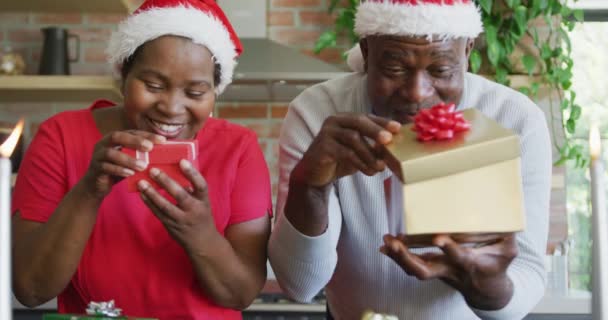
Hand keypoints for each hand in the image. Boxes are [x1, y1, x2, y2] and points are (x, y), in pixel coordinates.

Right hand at [81, 130, 165, 198]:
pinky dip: (119, 170)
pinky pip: (106, 167)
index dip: (147, 135)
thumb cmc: (118, 170)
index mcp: (115, 138)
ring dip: (128, 159)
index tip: (162, 140)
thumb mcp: (131, 160)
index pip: (132, 132)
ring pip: (111, 153)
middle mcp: (104, 143)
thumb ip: (142, 155)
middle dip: (134, 141)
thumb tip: (166, 153)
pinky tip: (130, 174)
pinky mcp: (95, 168)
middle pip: (117, 136)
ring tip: (143, 166)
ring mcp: (97, 155)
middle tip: (150, 147)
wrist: (97, 185)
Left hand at [137, 159, 214, 251]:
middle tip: (153, 170)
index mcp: (204, 201)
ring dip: (152, 193)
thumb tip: (176, 170)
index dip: (192, 173)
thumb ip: (192, 189)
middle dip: (166, 182)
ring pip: (165, 206)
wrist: (202, 242)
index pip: (201, 185)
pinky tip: (142, 194)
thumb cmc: (201, 215)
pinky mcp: (171, 226)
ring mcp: (181, 220)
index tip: (182, 161)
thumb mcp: (203, 202)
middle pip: (180, 195)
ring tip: (141, 182)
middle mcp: (194, 210)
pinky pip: (158, 213)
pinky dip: (149, 203)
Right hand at [291, 114, 400, 186]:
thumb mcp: (357, 151)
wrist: (314, 174)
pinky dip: (360, 162)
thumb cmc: (338, 160)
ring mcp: (326, 133)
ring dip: (369, 153)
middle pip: (358, 121)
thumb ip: (371, 145)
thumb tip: (394, 145)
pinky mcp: (322, 147)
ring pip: (353, 138)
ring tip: (380, 166)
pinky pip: (345, 152)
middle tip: (389, 140)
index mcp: (344, 119)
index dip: (382, 121)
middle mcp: (334, 121)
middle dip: (376, 130)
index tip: (398, 128)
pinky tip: (369, 171)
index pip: (365, 117)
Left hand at [380, 233, 517, 309]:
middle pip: (425, 270)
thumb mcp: (507, 250)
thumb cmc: (496, 264)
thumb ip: (506, 233)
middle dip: (408, 258)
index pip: (458, 257)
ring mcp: (438, 272)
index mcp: (470, 263)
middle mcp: (450, 270)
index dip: (449, 248)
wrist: (487, 290)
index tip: (440, 237)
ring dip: (398, 257)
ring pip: (415, 270)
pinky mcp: (431, 269)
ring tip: (386, 241)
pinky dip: (396, 256)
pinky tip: (385, 245)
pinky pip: (410, 266)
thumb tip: (504, 209)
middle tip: (394, 244)